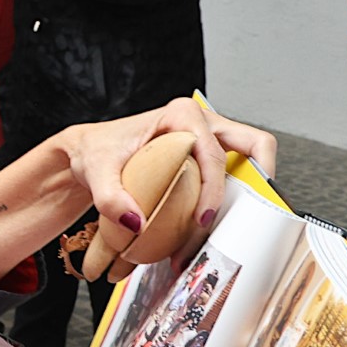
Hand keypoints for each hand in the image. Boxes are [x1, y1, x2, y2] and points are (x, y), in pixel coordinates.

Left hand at [58, 100, 278, 254]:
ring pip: (249, 164)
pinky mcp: (207, 160)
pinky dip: (229, 203)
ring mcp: (210, 140)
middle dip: (255, 187)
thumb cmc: (97, 152)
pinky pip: (233, 178)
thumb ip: (109, 197)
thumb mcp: (96, 171)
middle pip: (253, 148)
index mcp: (182, 114)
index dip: (215, 190)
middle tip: (239, 224)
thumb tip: (136, 223)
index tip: (202, 220)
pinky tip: (209, 230)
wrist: (90, 154)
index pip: (214, 153)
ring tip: (224, 233)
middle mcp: (203, 122)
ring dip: (244, 198)